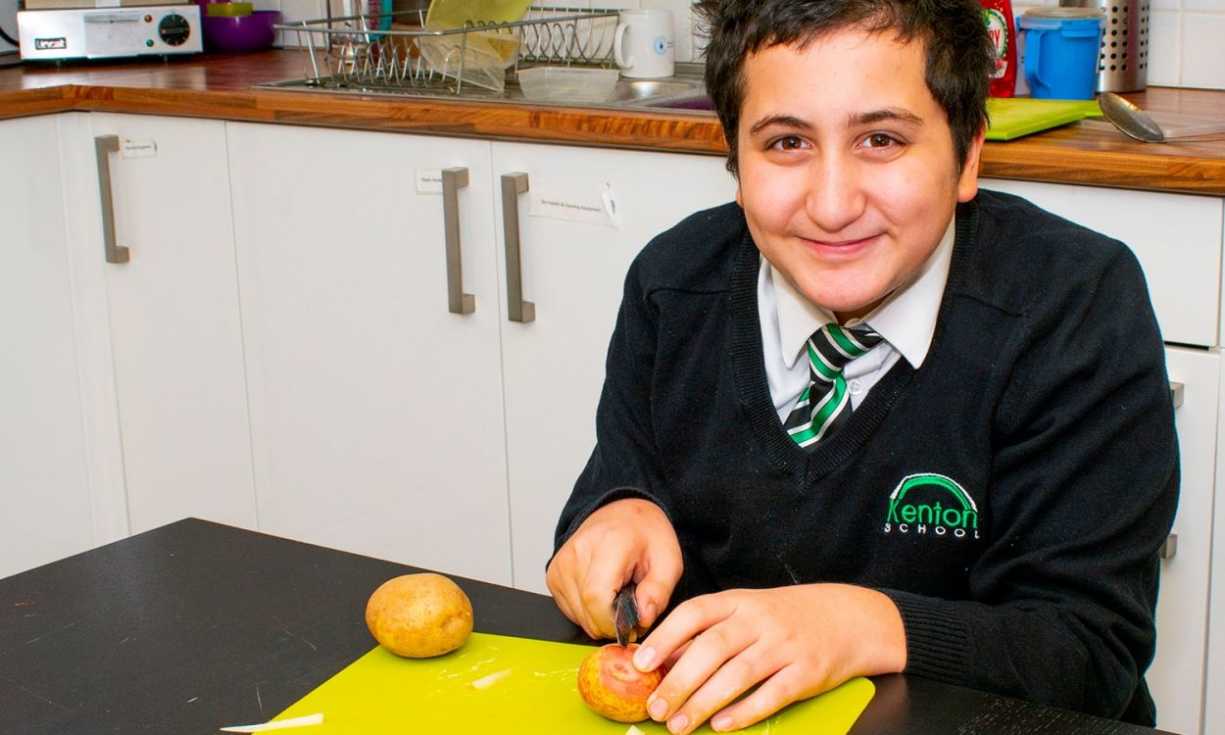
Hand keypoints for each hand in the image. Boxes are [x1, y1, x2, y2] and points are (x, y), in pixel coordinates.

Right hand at [546, 498, 682, 639]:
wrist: (622, 515)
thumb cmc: (645, 536)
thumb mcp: (669, 561)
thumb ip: (658, 592)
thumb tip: (642, 620)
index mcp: (609, 544)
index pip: (596, 598)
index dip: (616, 622)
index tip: (634, 622)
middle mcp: (577, 552)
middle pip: (587, 613)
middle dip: (613, 622)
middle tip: (631, 604)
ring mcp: (560, 564)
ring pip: (578, 617)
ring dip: (601, 617)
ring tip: (617, 593)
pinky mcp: (553, 575)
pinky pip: (571, 611)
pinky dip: (589, 611)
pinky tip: (603, 592)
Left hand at [631, 584, 906, 732]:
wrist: (849, 618)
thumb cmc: (785, 617)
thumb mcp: (747, 611)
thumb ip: (708, 632)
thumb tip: (662, 659)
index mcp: (739, 601)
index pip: (695, 613)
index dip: (665, 637)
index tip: (640, 663)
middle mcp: (760, 620)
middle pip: (712, 649)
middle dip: (679, 681)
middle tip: (655, 708)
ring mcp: (785, 645)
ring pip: (738, 674)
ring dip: (704, 702)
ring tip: (679, 725)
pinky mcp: (807, 672)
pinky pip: (772, 693)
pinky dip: (745, 711)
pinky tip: (723, 725)